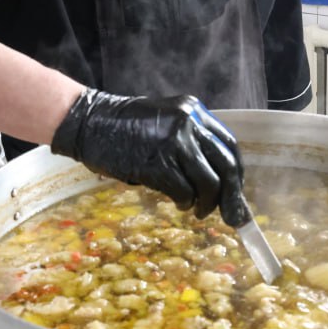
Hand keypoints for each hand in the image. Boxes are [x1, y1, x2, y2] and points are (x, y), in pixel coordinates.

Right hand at [50, 89, 249, 225]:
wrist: (91, 123)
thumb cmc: (126, 128)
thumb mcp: (166, 122)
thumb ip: (191, 141)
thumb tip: (218, 179)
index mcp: (194, 111)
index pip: (229, 146)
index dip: (237, 174)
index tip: (236, 194)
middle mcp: (189, 123)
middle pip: (227, 166)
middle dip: (232, 196)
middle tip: (233, 217)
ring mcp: (174, 142)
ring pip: (209, 183)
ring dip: (208, 203)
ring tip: (199, 210)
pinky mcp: (157, 163)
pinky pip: (184, 191)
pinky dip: (186, 202)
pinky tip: (180, 204)